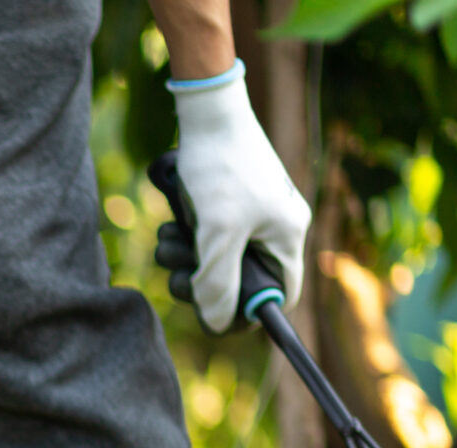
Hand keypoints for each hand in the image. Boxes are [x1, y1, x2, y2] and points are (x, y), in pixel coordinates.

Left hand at [162, 63, 309, 331]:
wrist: (207, 113)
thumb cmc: (219, 167)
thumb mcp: (217, 232)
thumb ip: (217, 281)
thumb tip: (219, 325)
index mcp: (287, 236)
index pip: (279, 295)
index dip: (248, 312)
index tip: (213, 311)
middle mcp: (275, 227)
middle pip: (240, 281)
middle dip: (202, 280)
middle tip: (179, 268)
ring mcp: (252, 215)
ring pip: (216, 260)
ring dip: (185, 258)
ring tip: (169, 238)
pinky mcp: (228, 204)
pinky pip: (206, 238)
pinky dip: (185, 238)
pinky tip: (170, 226)